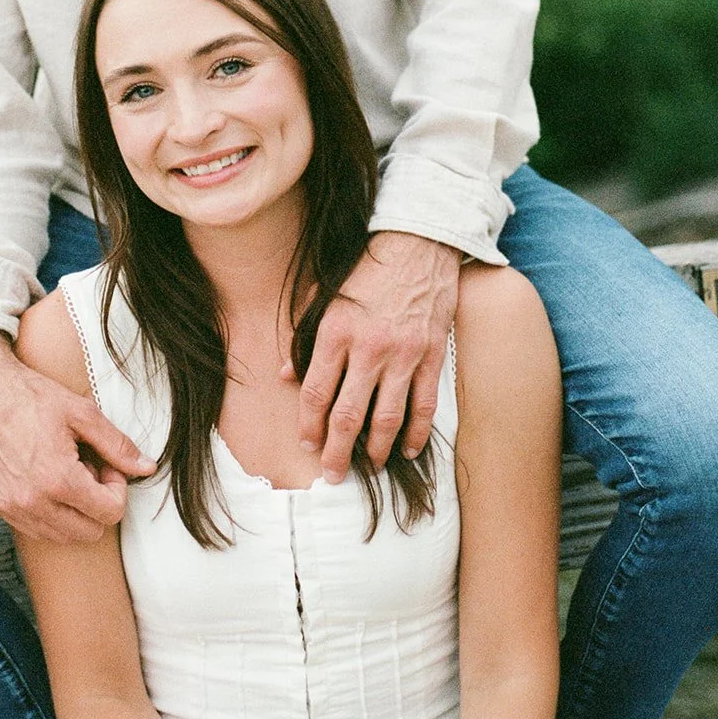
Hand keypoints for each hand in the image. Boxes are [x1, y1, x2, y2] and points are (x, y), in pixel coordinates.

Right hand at [0, 328, 154, 542]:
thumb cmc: (31, 396)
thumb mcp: (83, 414)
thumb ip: (118, 446)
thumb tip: (147, 467)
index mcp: (58, 480)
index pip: (110, 513)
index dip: (117, 488)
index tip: (106, 465)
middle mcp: (32, 502)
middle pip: (89, 533)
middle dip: (98, 504)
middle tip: (90, 470)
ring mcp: (12, 508)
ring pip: (63, 537)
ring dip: (75, 512)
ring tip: (68, 474)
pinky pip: (36, 529)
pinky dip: (52, 513)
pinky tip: (48, 480)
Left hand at [291, 231, 460, 481]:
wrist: (417, 244)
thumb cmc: (366, 272)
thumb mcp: (324, 298)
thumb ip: (304, 338)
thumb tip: (284, 376)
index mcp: (335, 331)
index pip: (315, 392)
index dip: (309, 425)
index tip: (308, 444)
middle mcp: (368, 346)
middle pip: (348, 414)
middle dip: (338, 451)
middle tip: (333, 474)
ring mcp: (404, 353)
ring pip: (388, 417)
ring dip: (377, 449)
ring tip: (369, 466)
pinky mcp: (433, 354)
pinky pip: (424, 404)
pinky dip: (416, 432)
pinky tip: (408, 449)